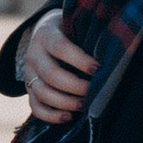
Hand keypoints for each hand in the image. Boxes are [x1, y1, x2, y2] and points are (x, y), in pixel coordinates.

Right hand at [20, 7, 94, 126]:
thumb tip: (114, 53)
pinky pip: (35, 106)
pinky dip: (51, 115)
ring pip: (41, 92)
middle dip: (74, 86)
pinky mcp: (29, 89)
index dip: (79, 60)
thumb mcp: (76, 25)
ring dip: (65, 102)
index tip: (98, 69)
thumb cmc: (70, 31)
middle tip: (93, 92)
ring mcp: (29, 73)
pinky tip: (68, 117)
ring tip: (84, 106)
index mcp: (46, 34)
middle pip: (50, 74)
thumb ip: (89, 36)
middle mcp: (34, 54)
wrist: (45, 34)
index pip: (60, 47)